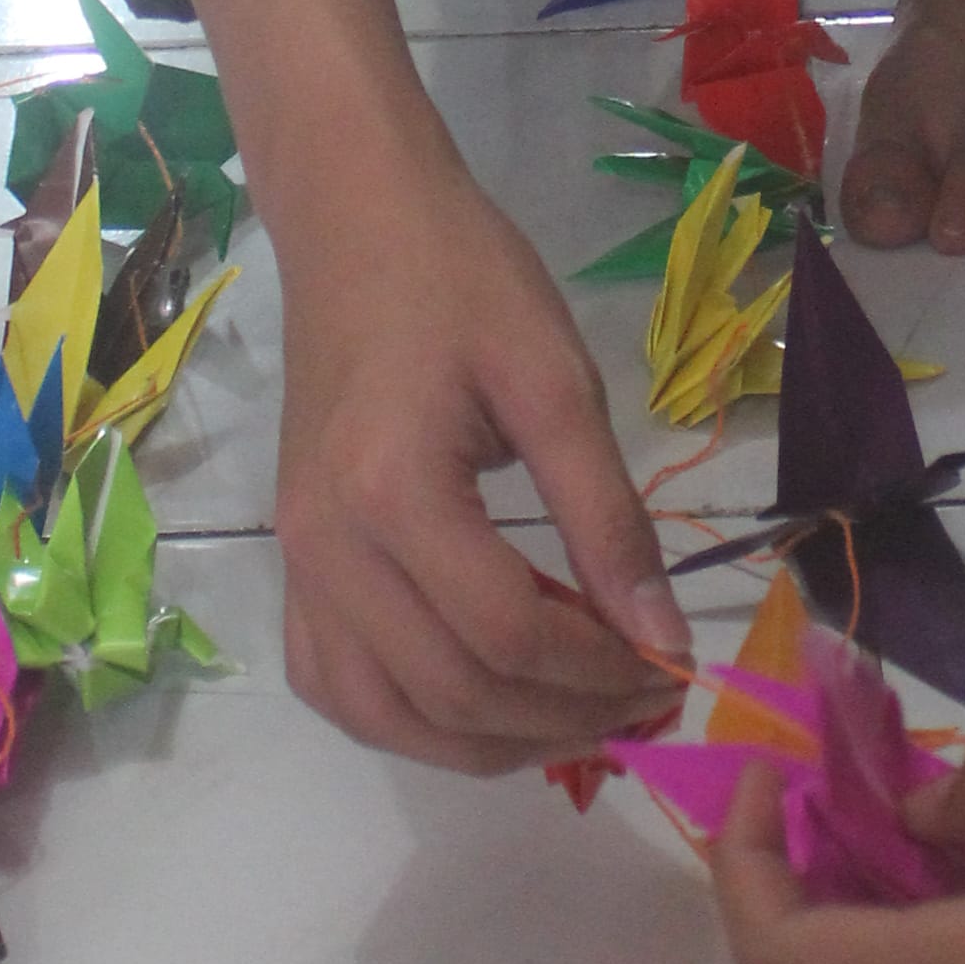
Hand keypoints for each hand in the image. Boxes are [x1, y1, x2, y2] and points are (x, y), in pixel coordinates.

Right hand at [271, 146, 694, 774]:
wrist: (356, 221)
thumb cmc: (463, 278)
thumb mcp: (558, 382)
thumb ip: (608, 519)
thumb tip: (662, 638)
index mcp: (390, 493)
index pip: (508, 636)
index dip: (602, 672)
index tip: (673, 668)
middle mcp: (326, 547)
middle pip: (451, 693)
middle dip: (562, 717)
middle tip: (641, 700)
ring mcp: (296, 562)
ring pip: (384, 715)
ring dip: (488, 742)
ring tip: (574, 718)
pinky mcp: (291, 562)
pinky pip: (336, 685)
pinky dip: (411, 719)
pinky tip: (482, 701)